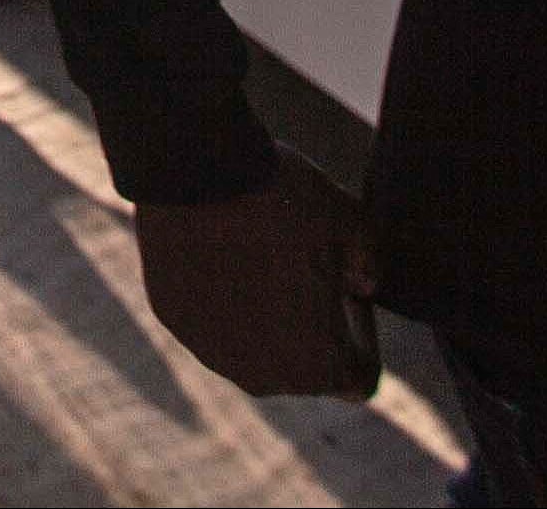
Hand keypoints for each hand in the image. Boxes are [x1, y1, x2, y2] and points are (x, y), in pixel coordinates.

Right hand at [136, 163, 378, 399]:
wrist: (194, 169)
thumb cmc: (281, 198)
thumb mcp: (351, 220)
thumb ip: (371, 263)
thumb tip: (362, 284)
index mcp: (320, 365)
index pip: (358, 377)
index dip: (361, 334)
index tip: (344, 289)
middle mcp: (265, 375)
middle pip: (304, 366)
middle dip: (311, 326)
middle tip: (302, 265)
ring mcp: (213, 351)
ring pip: (254, 345)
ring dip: (264, 313)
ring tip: (258, 249)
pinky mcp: (175, 321)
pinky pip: (210, 317)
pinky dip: (221, 293)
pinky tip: (221, 244)